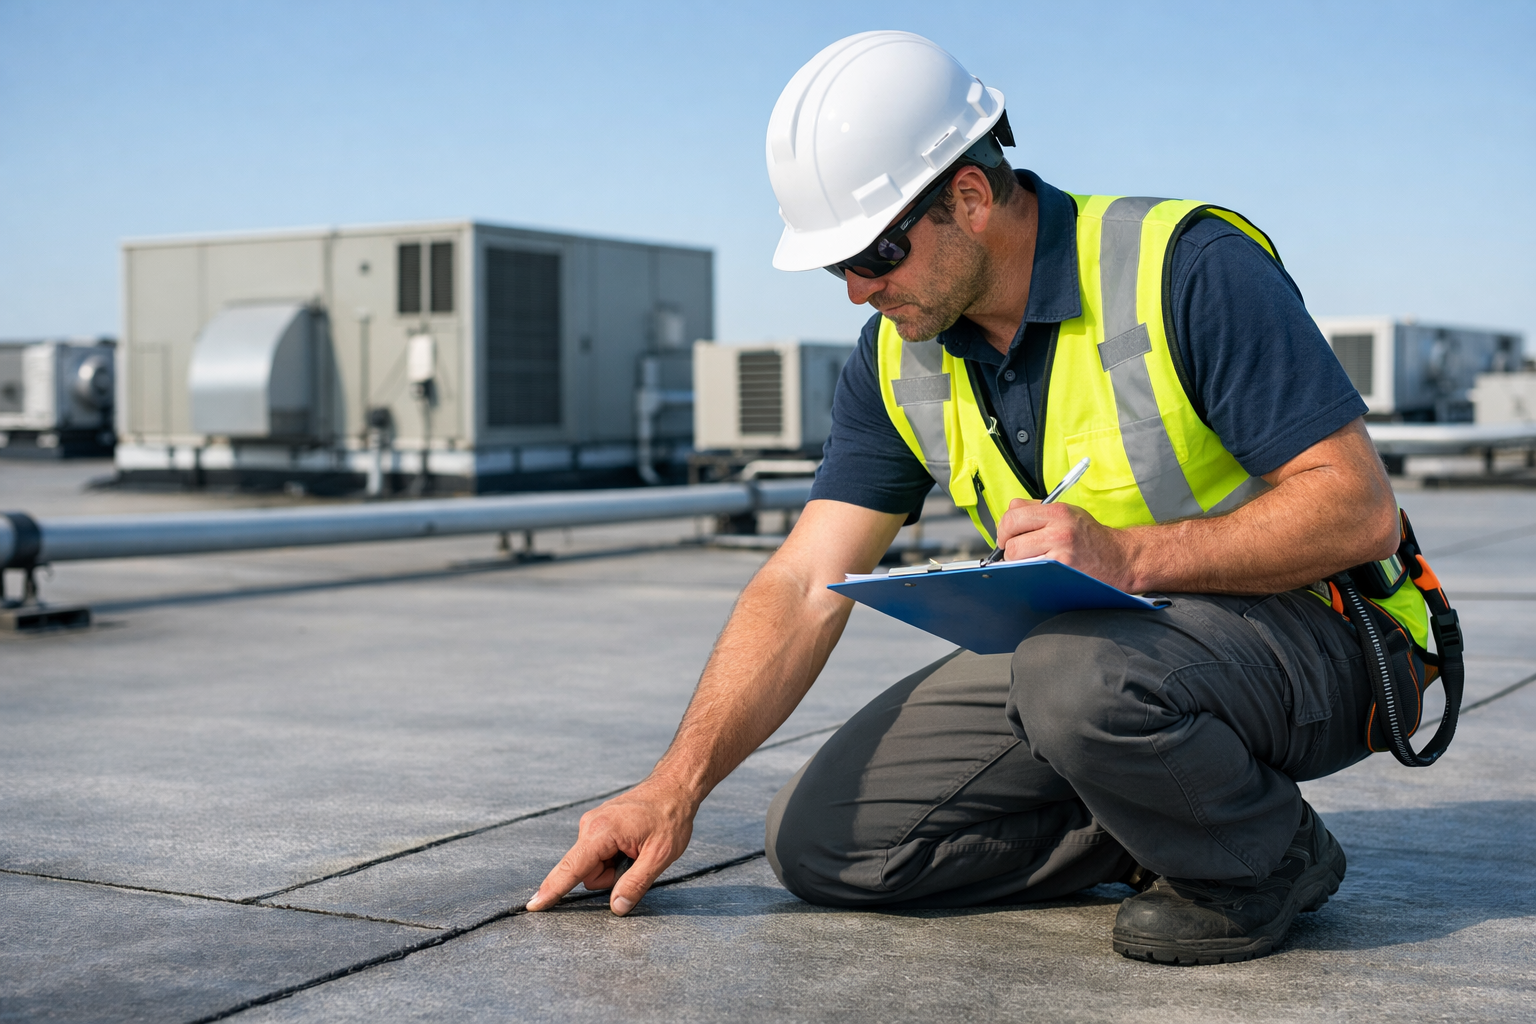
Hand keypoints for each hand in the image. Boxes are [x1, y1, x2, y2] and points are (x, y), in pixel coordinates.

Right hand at [525, 778, 694, 915]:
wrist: (673, 787)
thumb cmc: (669, 818)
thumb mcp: (660, 855)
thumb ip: (636, 883)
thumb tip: (617, 908)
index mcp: (601, 832)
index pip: (571, 869)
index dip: (552, 890)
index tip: (532, 906)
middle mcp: (589, 826)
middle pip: (586, 872)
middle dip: (610, 876)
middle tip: (638, 859)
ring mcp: (591, 825)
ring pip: (593, 866)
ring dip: (614, 867)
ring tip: (637, 849)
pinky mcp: (597, 826)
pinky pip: (598, 855)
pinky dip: (614, 857)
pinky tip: (632, 844)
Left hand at [995, 499, 1137, 590]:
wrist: (1120, 559)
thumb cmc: (1091, 537)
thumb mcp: (1067, 513)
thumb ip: (1037, 510)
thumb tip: (1009, 515)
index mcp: (1057, 512)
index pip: (1013, 515)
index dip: (1004, 529)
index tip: (1006, 537)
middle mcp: (1059, 530)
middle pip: (1011, 541)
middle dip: (1008, 549)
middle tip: (1016, 552)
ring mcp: (1061, 552)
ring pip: (1017, 559)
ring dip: (1018, 563)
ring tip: (1032, 562)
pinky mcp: (1062, 572)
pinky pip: (1030, 572)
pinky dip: (1030, 573)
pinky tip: (1041, 572)